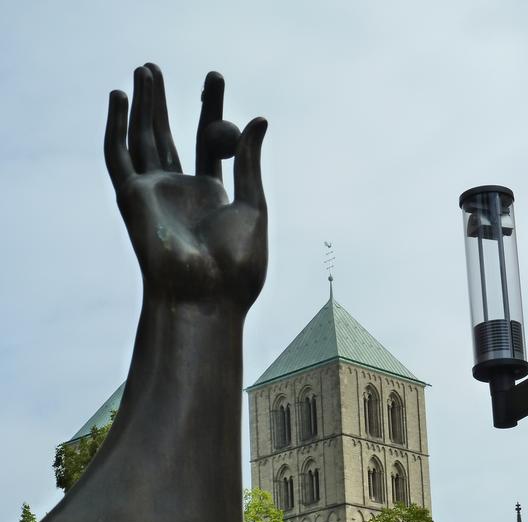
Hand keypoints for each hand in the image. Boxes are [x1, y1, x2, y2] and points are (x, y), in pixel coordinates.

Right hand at [104, 64, 266, 307]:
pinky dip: (115, 126)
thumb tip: (259, 118)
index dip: (210, 109)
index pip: (207, 142)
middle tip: (162, 67)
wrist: (206, 296)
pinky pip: (118, 156)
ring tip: (144, 70)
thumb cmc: (236, 264)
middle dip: (167, 102)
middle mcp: (180, 193)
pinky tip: (118, 98)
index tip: (215, 78)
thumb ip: (248, 161)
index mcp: (212, 197)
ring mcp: (154, 194)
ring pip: (143, 140)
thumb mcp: (252, 205)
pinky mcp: (132, 197)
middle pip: (171, 137)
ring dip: (142, 105)